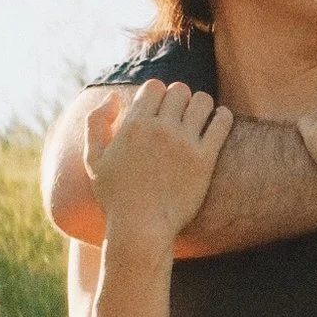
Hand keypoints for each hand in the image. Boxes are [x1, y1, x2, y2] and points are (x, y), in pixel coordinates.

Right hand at [82, 80, 234, 250]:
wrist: (140, 230)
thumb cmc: (115, 198)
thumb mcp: (93, 160)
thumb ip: (95, 123)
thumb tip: (112, 97)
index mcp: (134, 125)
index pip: (154, 86)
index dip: (158, 94)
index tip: (161, 108)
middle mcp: (160, 129)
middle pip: (179, 90)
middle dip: (180, 98)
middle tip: (181, 114)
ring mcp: (184, 143)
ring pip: (202, 101)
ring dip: (201, 105)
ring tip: (199, 118)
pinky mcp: (205, 160)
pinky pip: (222, 122)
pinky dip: (222, 116)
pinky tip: (218, 121)